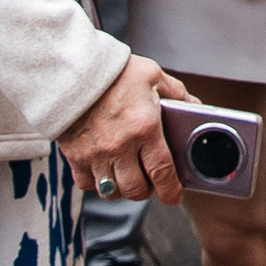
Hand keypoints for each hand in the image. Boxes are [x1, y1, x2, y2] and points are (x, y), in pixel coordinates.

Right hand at [57, 54, 192, 204]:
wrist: (72, 69)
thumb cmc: (114, 71)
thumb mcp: (152, 75)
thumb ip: (175, 93)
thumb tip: (193, 106)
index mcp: (145, 127)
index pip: (162, 172)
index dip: (170, 191)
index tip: (174, 197)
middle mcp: (121, 146)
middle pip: (136, 189)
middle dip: (147, 191)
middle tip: (149, 182)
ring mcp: (96, 154)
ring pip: (112, 191)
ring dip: (122, 189)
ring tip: (127, 177)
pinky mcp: (74, 155)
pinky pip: (86, 184)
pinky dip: (96, 183)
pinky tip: (103, 170)